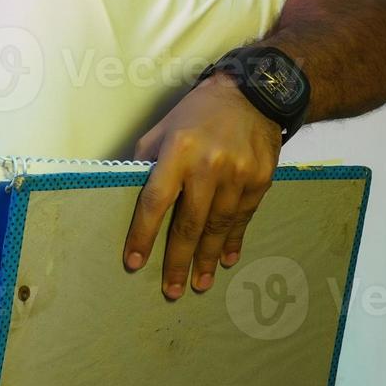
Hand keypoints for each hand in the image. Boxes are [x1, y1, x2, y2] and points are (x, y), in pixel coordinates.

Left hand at [121, 72, 281, 299]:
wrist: (253, 94)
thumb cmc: (197, 114)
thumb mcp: (161, 129)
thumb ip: (144, 162)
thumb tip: (125, 193)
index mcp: (177, 152)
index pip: (155, 202)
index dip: (142, 235)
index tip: (134, 263)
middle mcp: (208, 165)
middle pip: (189, 223)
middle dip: (178, 261)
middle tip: (171, 291)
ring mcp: (238, 175)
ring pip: (218, 226)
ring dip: (207, 258)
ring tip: (198, 284)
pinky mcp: (260, 180)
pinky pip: (244, 218)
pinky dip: (234, 240)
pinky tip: (226, 260)